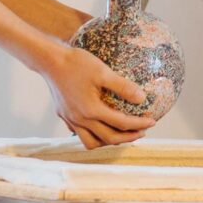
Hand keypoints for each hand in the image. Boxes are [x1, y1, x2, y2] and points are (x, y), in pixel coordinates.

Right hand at [39, 46, 154, 148]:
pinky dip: (93, 134)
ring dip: (108, 141)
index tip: (152, 121)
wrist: (49, 60)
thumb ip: (123, 86)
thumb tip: (142, 98)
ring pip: (91, 142)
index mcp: (91, 111)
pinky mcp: (64, 115)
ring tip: (121, 133)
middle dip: (128, 137)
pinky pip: (80, 133)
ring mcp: (70, 119)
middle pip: (108, 138)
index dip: (139, 124)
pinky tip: (100, 125)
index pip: (121, 124)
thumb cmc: (76, 63)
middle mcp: (80, 120)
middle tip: (142, 131)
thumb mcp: (103, 72)